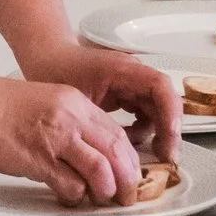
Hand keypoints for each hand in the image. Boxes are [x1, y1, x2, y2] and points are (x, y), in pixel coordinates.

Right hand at [0, 73, 143, 207]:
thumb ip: (69, 122)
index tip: (130, 174)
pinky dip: (76, 196)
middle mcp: (71, 119)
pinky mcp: (38, 159)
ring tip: (101, 199)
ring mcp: (55, 139)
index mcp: (75, 103)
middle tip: (126, 195)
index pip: (117, 134)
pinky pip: (70, 184)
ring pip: (101, 170)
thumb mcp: (46, 101)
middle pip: (117, 152)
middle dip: (128, 179)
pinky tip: (71, 197)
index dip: (130, 160)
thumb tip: (86, 151)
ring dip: (106, 191)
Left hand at [20, 40, 181, 161]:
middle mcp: (133, 75)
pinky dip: (140, 130)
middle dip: (168, 130)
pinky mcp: (126, 94)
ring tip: (141, 153)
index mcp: (123, 69)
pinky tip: (125, 141)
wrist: (45, 57)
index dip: (170, 113)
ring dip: (155, 132)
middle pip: (164, 102)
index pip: (159, 87)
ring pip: (156, 110)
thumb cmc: (55, 70)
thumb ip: (99, 123)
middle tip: (166, 158)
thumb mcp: (75, 99)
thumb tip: (118, 152)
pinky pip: (143, 113)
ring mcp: (131, 84)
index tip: (170, 138)